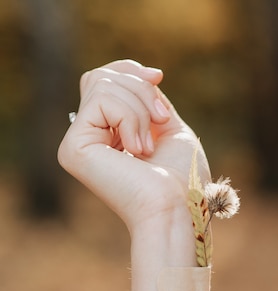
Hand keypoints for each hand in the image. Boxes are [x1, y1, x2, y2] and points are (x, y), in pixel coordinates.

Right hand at [58, 60, 210, 290]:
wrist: (175, 208)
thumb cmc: (181, 179)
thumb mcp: (170, 128)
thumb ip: (149, 100)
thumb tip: (145, 73)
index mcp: (108, 136)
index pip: (104, 82)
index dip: (129, 71)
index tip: (158, 77)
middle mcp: (88, 139)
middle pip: (101, 78)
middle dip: (139, 90)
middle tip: (162, 121)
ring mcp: (77, 145)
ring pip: (101, 85)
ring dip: (139, 108)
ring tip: (149, 146)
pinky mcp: (73, 149)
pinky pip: (101, 101)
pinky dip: (130, 118)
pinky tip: (137, 151)